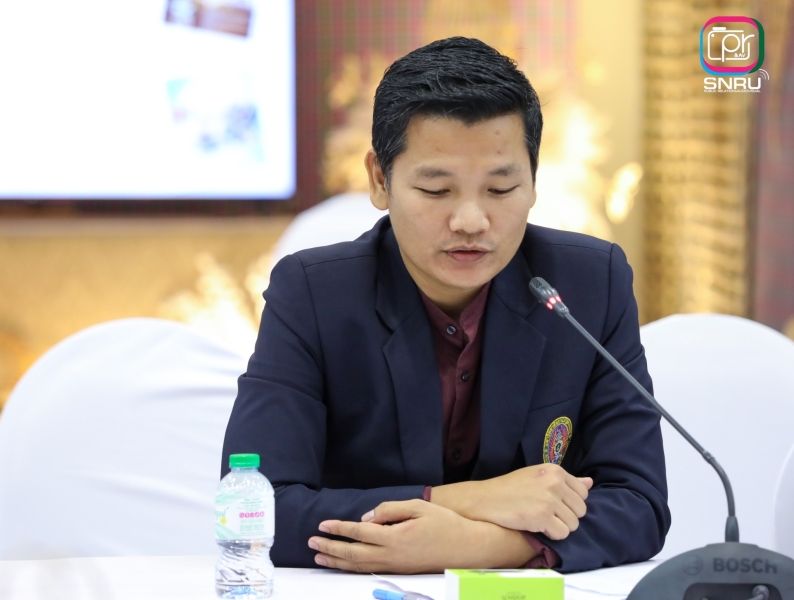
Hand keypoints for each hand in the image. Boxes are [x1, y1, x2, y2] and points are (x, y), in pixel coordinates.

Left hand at [307, 499, 536, 573]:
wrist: (466, 548)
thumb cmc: (445, 524)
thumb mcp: (418, 507)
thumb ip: (390, 509)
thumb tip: (367, 517)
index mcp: (394, 537)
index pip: (359, 533)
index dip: (339, 529)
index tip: (323, 525)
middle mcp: (391, 555)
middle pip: (353, 553)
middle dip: (330, 548)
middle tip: (312, 543)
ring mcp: (394, 566)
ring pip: (359, 566)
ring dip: (337, 561)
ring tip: (320, 557)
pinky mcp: (399, 570)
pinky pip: (369, 571)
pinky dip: (352, 569)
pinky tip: (344, 565)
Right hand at [431, 464, 592, 539]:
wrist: (484, 499)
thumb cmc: (510, 489)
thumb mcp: (537, 476)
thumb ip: (564, 481)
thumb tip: (590, 482)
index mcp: (555, 470)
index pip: (583, 492)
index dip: (570, 503)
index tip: (554, 504)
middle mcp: (554, 482)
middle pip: (580, 510)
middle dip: (566, 516)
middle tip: (546, 515)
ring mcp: (549, 499)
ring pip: (573, 524)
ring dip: (560, 527)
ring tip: (541, 521)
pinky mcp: (542, 517)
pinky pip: (562, 534)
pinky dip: (552, 535)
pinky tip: (537, 527)